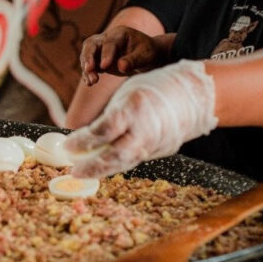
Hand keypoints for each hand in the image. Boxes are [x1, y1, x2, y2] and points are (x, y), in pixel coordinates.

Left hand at [64, 60, 217, 178]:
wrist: (195, 93)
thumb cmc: (154, 88)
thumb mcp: (128, 94)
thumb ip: (111, 116)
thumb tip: (87, 135)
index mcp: (134, 108)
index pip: (104, 130)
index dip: (83, 141)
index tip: (67, 146)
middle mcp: (145, 129)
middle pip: (115, 155)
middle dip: (92, 166)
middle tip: (73, 171)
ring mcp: (156, 143)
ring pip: (125, 163)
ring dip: (102, 170)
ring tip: (83, 173)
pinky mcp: (162, 150)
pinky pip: (135, 160)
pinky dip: (118, 164)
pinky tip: (103, 167)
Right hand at [79, 26, 165, 85]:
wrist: (146, 56)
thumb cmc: (148, 52)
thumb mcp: (146, 55)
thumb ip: (134, 60)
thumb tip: (121, 66)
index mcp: (119, 33)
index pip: (109, 43)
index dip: (106, 54)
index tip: (104, 67)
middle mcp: (106, 38)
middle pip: (91, 44)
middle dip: (88, 57)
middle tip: (88, 69)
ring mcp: (101, 49)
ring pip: (87, 55)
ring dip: (87, 69)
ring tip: (92, 82)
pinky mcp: (98, 59)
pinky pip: (89, 65)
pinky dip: (87, 74)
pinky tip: (89, 83)